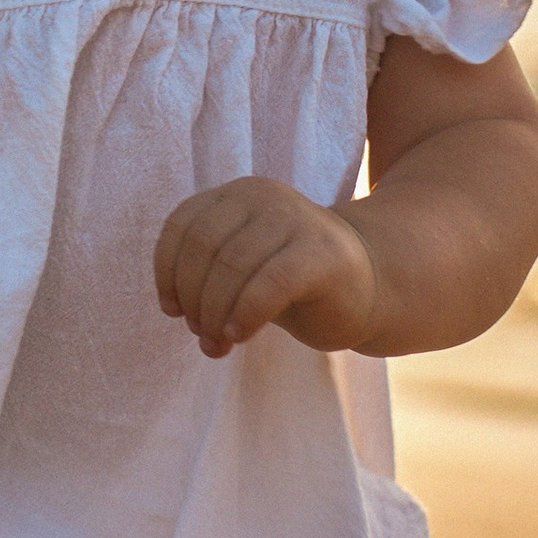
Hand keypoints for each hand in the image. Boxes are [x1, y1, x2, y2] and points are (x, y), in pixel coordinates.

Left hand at [153, 177, 376, 357]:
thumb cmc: (294, 281)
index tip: (172, 309)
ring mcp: (296, 218)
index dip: (167, 271)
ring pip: (231, 265)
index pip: (182, 225)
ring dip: (215, 315)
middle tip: (202, 334)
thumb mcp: (242, 270)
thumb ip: (207, 281)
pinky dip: (246, 314)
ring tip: (218, 343)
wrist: (370, 285)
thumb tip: (183, 315)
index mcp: (236, 194)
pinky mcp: (322, 252)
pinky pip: (269, 283)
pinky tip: (241, 336)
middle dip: (194, 299)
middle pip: (203, 247)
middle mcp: (263, 196)